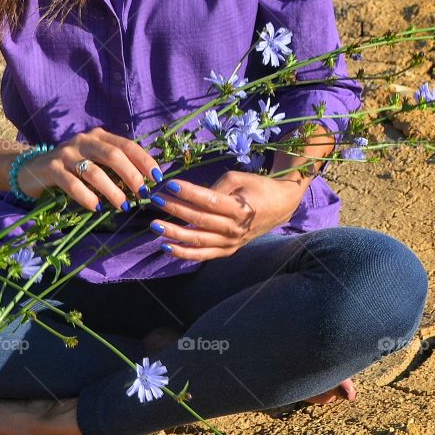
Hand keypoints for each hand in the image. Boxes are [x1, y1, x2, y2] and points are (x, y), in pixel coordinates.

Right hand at [13, 127, 163, 213]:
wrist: (32, 169)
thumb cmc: (71, 168)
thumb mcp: (94, 160)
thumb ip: (114, 165)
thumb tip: (145, 181)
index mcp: (98, 136)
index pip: (126, 145)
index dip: (144, 160)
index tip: (157, 177)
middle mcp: (83, 140)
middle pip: (113, 155)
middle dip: (131, 175)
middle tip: (142, 193)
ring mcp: (66, 154)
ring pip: (94, 171)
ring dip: (112, 190)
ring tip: (123, 205)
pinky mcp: (51, 169)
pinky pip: (72, 183)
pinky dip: (86, 196)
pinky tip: (96, 207)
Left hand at [150, 171, 303, 260]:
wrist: (279, 207)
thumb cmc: (257, 188)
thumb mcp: (240, 179)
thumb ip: (217, 186)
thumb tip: (192, 194)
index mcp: (240, 208)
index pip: (209, 200)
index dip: (188, 192)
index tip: (169, 184)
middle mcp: (234, 228)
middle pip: (200, 220)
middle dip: (175, 210)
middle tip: (155, 200)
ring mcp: (231, 242)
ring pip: (199, 241)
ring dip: (175, 234)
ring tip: (155, 226)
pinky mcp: (228, 251)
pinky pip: (203, 255)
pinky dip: (184, 254)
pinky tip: (167, 247)